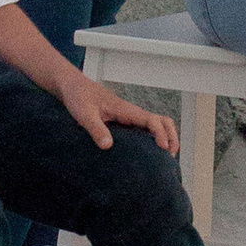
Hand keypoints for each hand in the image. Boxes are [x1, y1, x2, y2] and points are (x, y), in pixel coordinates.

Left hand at [58, 76, 178, 159]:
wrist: (74, 88)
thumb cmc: (79, 97)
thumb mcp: (84, 114)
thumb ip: (95, 129)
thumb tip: (108, 146)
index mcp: (126, 110)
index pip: (152, 120)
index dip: (161, 134)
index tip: (163, 149)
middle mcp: (132, 113)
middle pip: (162, 121)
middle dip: (171, 136)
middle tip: (171, 156)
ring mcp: (129, 117)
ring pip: (156, 124)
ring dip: (166, 137)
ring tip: (165, 158)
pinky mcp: (124, 121)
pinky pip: (145, 129)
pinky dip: (154, 138)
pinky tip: (149, 153)